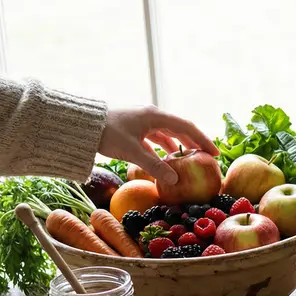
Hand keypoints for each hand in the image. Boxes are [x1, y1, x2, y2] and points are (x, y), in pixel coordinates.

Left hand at [98, 106, 219, 184]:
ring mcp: (142, 119)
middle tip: (206, 156)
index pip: (187, 127)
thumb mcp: (132, 152)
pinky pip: (153, 136)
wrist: (81, 124)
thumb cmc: (107, 133)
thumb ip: (155, 166)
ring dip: (178, 145)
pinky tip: (163, 158)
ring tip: (187, 159)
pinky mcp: (133, 126)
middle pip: (179, 128)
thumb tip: (175, 180)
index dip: (203, 140)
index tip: (215, 153)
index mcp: (155, 116)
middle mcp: (151, 115)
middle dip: (193, 143)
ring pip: (166, 132)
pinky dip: (162, 147)